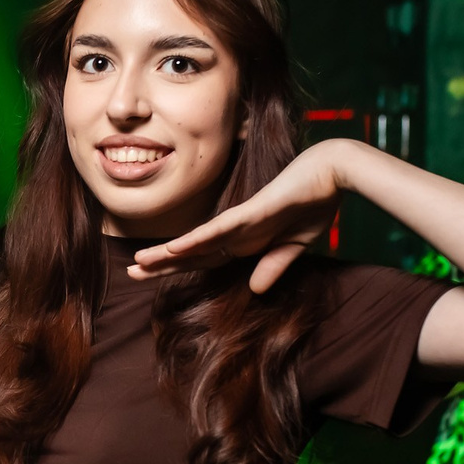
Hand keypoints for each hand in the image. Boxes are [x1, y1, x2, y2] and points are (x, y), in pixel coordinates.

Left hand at [129, 144, 343, 291]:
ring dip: (169, 253)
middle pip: (191, 252)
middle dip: (161, 263)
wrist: (333, 173)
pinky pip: (218, 230)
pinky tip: (174, 248)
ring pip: (197, 241)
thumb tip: (256, 290)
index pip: (203, 260)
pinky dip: (197, 240)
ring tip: (139, 262)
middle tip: (130, 272)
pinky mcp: (250, 213)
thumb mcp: (293, 247)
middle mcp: (236, 231)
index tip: (150, 277)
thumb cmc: (314, 203)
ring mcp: (241, 222)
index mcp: (244, 241)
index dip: (177, 269)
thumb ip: (273, 266)